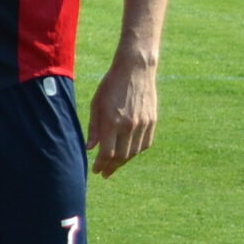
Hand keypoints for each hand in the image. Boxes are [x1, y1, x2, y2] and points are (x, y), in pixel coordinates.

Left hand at [88, 55, 157, 176]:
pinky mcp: (152, 121)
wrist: (135, 70)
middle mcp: (129, 125)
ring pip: (134, 152)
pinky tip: (129, 154)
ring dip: (124, 162)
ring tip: (114, 165)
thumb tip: (91, 149)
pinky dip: (136, 152)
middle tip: (104, 173)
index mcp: (112, 121)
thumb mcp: (96, 104)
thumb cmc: (110, 85)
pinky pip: (145, 144)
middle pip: (121, 156)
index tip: (96, 171)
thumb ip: (94, 128)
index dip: (101, 165)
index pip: (107, 153)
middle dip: (111, 167)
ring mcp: (143, 124)